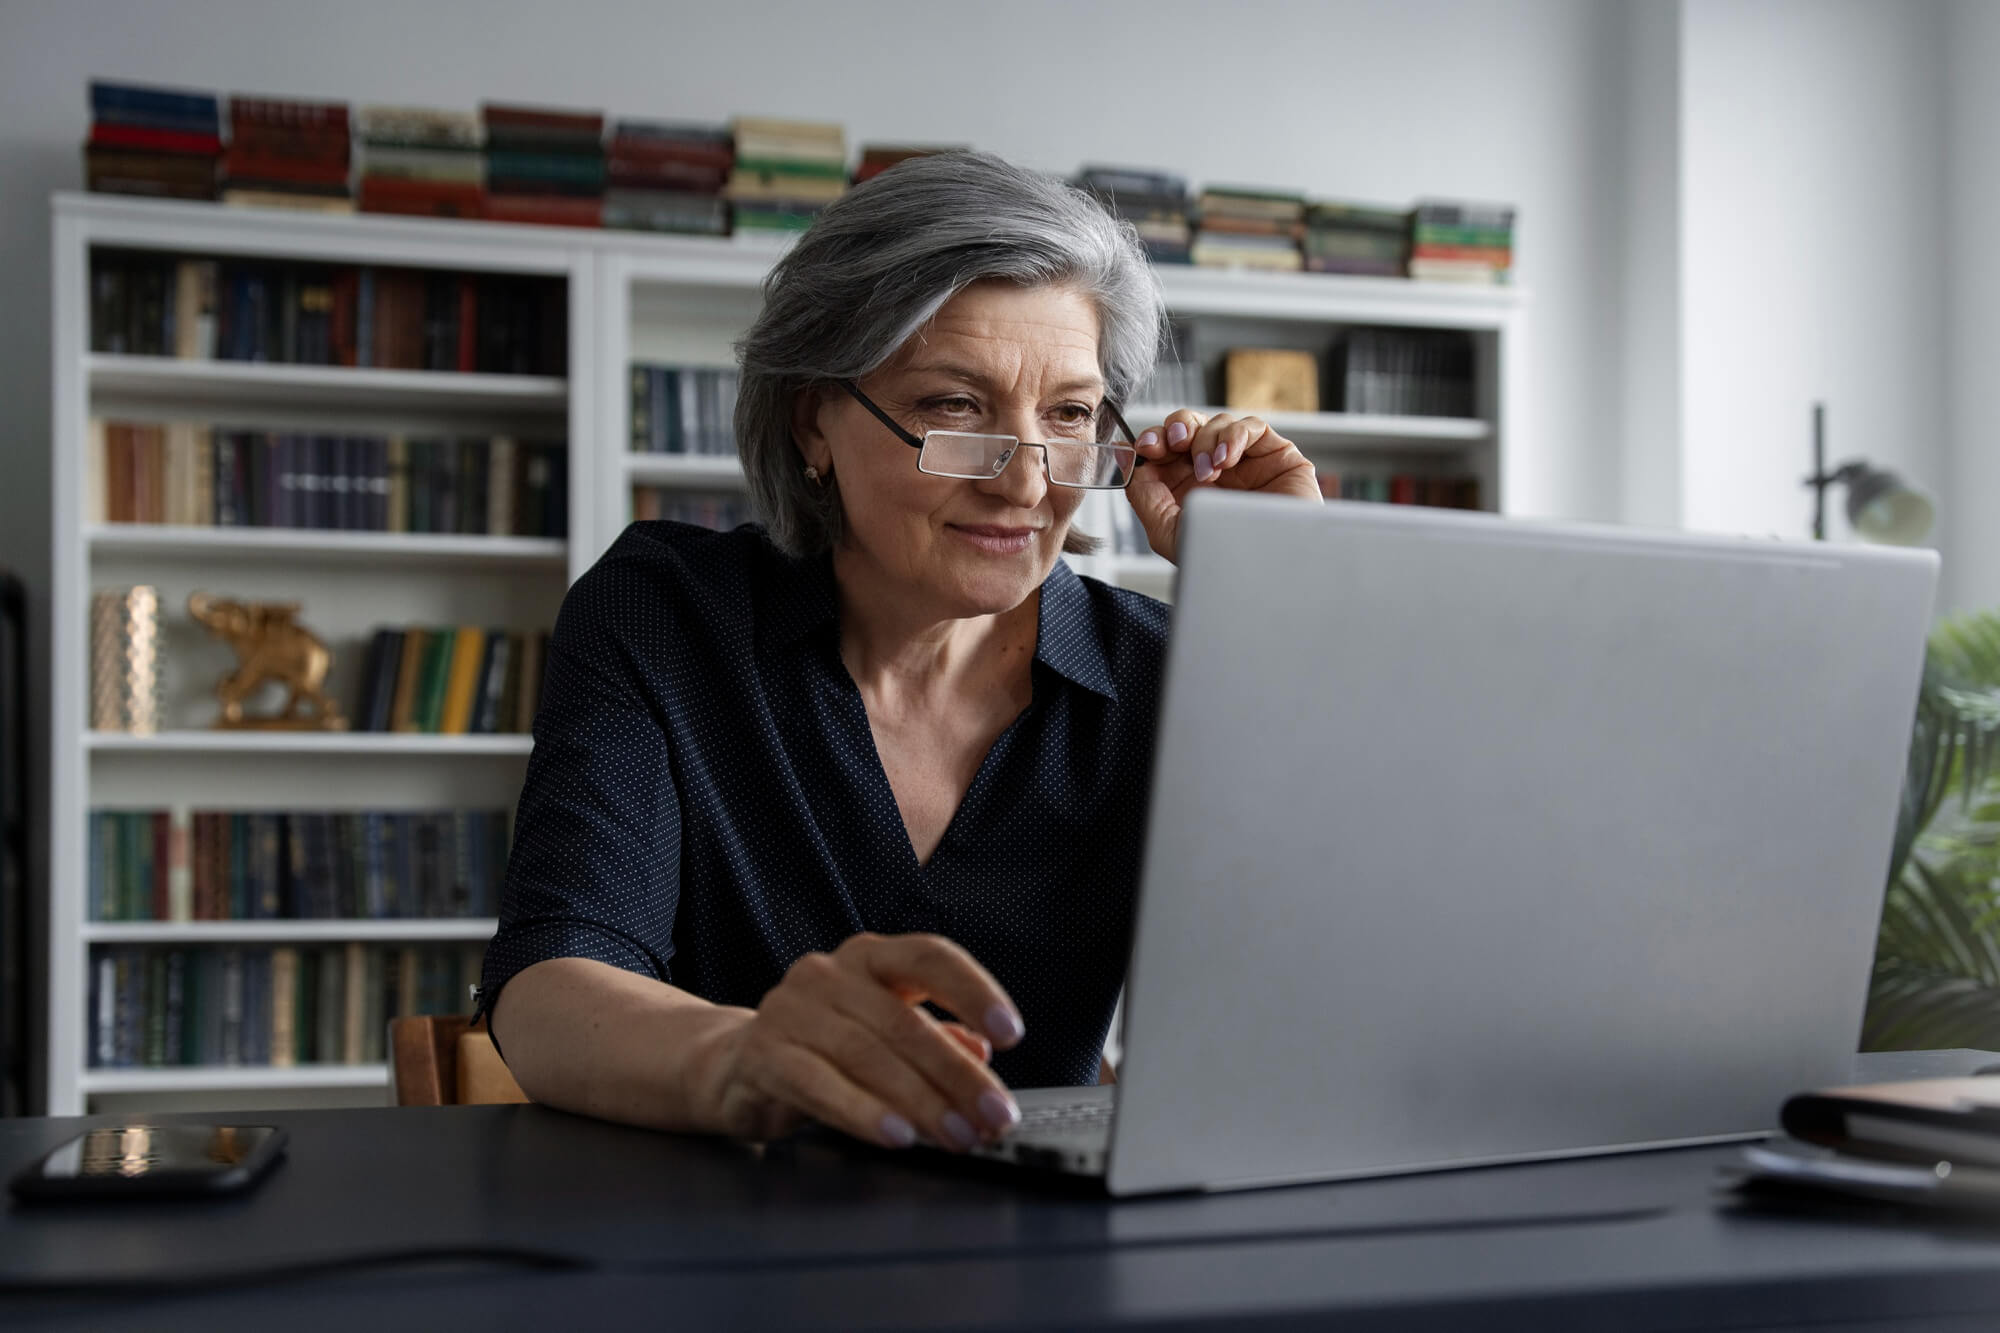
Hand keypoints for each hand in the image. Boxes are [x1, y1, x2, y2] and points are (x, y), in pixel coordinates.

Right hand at [702, 932, 1026, 1151]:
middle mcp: (828, 973)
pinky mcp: (762, 1054)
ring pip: (867, 1055)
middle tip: (993, 1115)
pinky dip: (864, 1113)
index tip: (1011, 1033)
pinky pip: (819, 1084)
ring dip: (921, 1101)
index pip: (930, 957)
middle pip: (903, 1020)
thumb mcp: (884, 1036)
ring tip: (957, 1135)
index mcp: (868, 957)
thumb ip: (934, 1039)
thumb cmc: (822, 1047)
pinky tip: (898, 1136)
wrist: (732, 1066)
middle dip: (957, 1074)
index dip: (974, 991)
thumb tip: (981, 1054)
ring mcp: (790, 1010)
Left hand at [1125, 409, 1320, 563]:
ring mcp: (1247, 461)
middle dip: (1176, 428)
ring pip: (1218, 422)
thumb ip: (1144, 496)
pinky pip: (1252, 426)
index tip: (1145, 447)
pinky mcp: (1277, 455)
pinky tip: (1227, 460)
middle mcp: (1217, 471)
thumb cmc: (1222, 560)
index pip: (1166, 448)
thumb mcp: (1168, 531)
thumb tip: (1128, 461)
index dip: (1154, 439)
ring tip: (1210, 471)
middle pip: (1190, 426)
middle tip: (1173, 443)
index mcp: (1189, 486)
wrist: (1269, 570)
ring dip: (1205, 441)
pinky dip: (1233, 436)